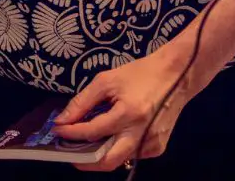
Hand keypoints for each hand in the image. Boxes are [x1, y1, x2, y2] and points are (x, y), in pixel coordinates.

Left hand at [51, 44, 196, 171]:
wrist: (177, 76)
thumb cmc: (140, 74)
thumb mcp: (107, 81)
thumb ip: (83, 102)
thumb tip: (64, 120)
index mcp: (129, 113)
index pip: (93, 131)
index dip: (71, 132)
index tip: (57, 130)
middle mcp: (142, 133)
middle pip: (107, 161)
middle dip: (84, 160)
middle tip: (68, 152)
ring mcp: (152, 143)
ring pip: (119, 160)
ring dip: (99, 155)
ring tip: (84, 144)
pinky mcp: (158, 147)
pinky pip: (131, 155)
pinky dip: (117, 150)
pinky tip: (109, 138)